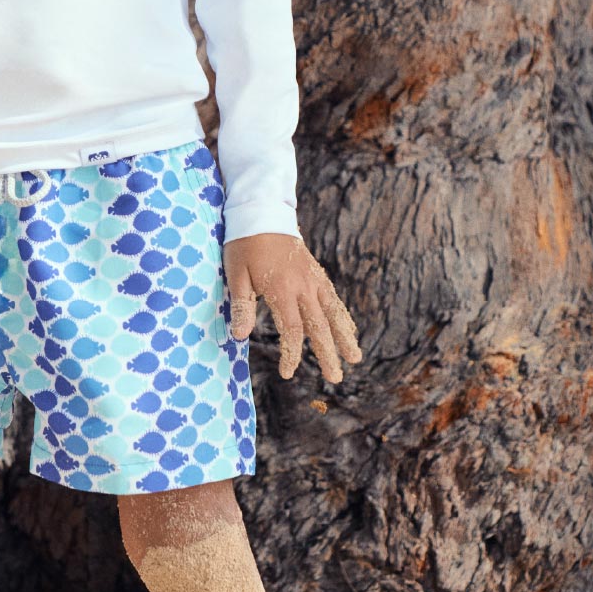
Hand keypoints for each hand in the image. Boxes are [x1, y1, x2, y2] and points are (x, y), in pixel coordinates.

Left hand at [223, 233, 361, 383]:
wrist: (262, 212)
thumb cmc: (244, 244)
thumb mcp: (236, 274)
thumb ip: (242, 306)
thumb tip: (239, 336)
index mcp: (282, 290)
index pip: (292, 330)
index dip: (292, 354)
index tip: (287, 373)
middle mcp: (303, 287)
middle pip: (320, 326)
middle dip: (328, 354)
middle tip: (336, 379)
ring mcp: (313, 279)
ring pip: (334, 313)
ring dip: (345, 336)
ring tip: (356, 357)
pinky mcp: (316, 273)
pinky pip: (334, 298)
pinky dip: (343, 316)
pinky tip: (348, 328)